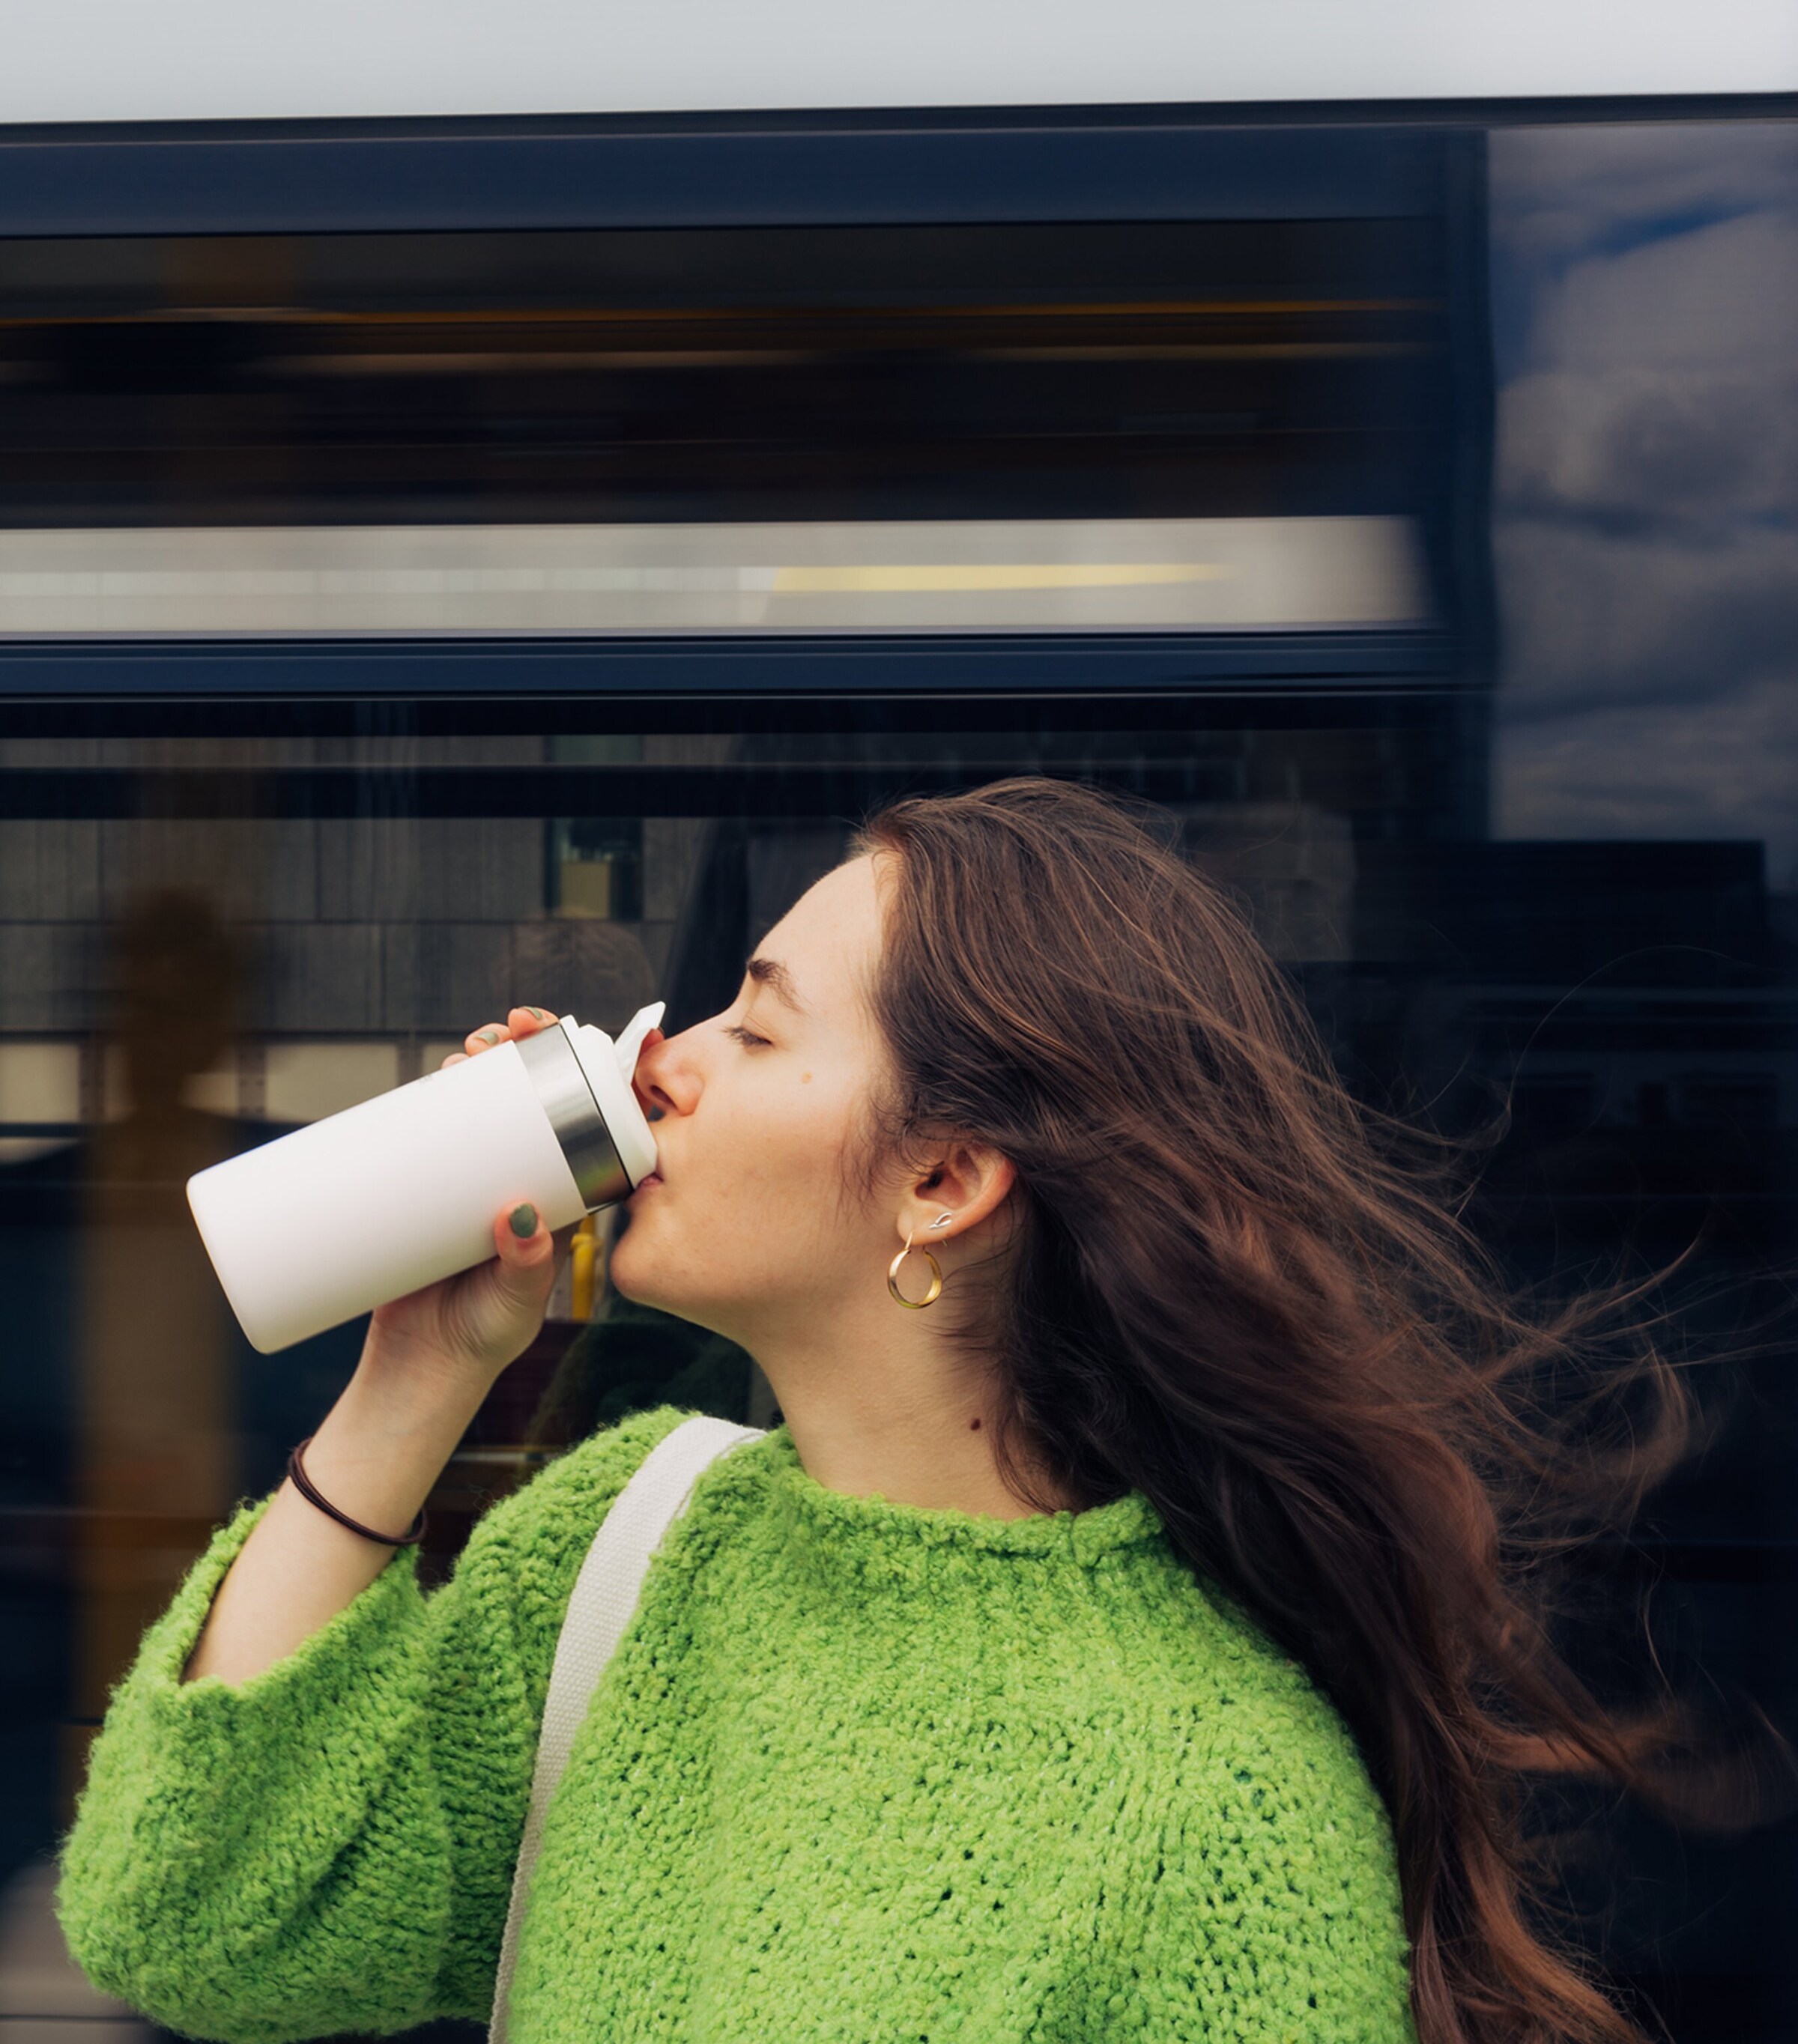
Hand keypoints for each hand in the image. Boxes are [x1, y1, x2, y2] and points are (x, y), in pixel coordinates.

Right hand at [365, 1006, 586, 1384]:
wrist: (420, 1368)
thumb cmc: (485, 1339)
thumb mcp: (516, 1301)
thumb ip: (525, 1265)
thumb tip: (521, 1217)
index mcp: (557, 1193)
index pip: (578, 1118)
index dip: (572, 1073)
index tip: (554, 1047)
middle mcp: (518, 1176)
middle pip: (522, 1098)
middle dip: (510, 1055)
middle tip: (492, 1039)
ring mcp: (469, 1181)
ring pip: (473, 1108)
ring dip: (468, 1068)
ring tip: (459, 1057)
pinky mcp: (422, 1191)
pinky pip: (425, 1138)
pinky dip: (422, 1104)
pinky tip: (417, 1082)